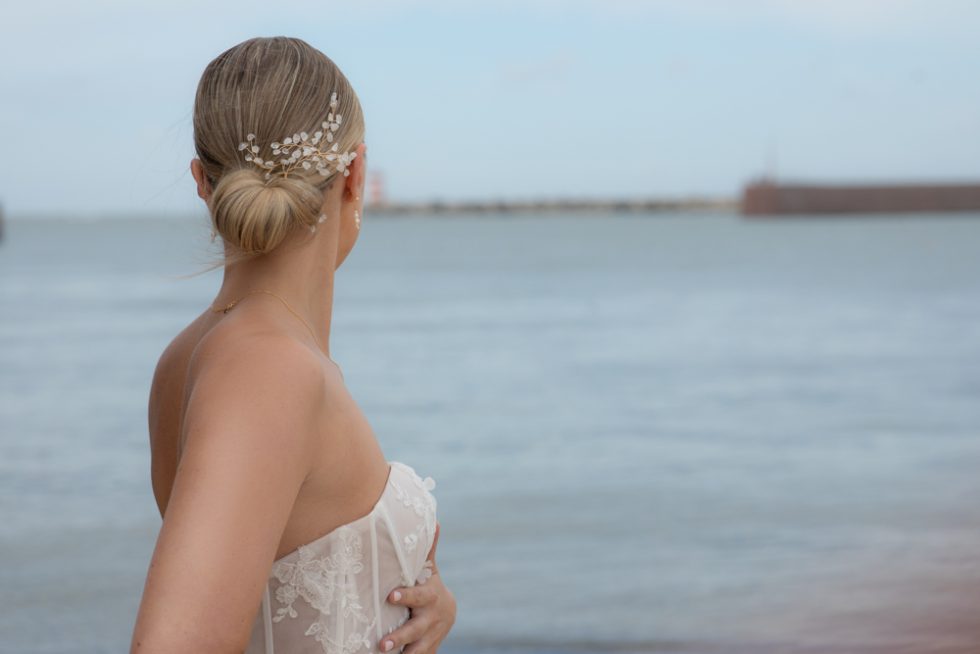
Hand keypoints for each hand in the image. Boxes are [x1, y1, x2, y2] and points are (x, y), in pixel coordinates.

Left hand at [379, 522, 455, 652]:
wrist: (447, 614)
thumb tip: (435, 521)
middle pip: (415, 629)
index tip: (391, 596)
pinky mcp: (425, 651)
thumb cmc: (429, 586)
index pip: (417, 596)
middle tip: (382, 644)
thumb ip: (428, 550)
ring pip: (415, 650)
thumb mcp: (429, 571)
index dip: (406, 596)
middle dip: (400, 636)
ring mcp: (428, 638)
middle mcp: (430, 619)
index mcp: (429, 596)